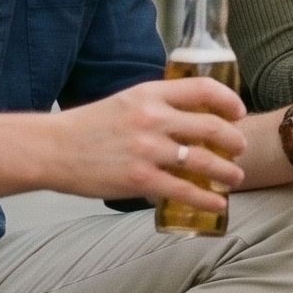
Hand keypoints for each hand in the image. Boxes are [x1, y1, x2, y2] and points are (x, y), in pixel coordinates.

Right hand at [51, 77, 249, 213]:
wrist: (52, 149)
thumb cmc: (87, 126)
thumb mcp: (125, 102)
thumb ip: (156, 105)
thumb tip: (189, 118)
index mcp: (149, 94)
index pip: (202, 88)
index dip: (228, 100)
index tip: (239, 112)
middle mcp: (153, 118)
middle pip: (212, 126)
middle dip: (234, 140)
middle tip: (241, 148)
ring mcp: (148, 150)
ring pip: (205, 161)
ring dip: (228, 171)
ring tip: (236, 177)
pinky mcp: (141, 179)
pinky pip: (186, 190)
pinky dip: (208, 199)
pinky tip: (218, 203)